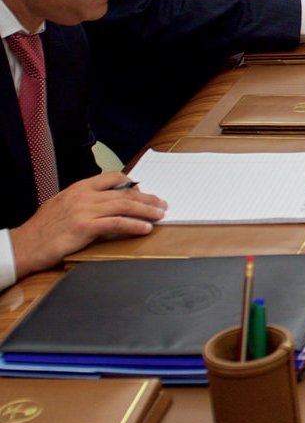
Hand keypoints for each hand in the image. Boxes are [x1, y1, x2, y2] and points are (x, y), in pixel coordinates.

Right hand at [10, 173, 165, 277]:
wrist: (24, 245)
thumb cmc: (43, 229)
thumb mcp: (63, 205)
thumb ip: (84, 200)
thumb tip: (107, 202)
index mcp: (79, 187)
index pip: (112, 177)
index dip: (131, 184)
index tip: (143, 192)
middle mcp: (84, 195)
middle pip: (124, 193)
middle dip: (147, 199)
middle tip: (162, 204)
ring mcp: (85, 210)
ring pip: (124, 206)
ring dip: (146, 211)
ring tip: (160, 215)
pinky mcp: (85, 227)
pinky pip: (116, 224)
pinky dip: (134, 225)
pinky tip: (145, 228)